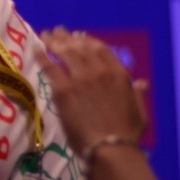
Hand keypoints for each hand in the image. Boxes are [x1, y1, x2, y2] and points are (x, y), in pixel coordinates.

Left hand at [41, 28, 146, 155]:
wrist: (110, 147)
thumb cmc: (127, 133)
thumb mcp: (139, 111)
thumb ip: (137, 94)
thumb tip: (142, 82)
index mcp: (120, 75)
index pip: (102, 49)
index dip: (88, 41)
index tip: (79, 37)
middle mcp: (100, 71)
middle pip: (81, 47)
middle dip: (68, 38)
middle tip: (57, 32)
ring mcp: (81, 78)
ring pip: (65, 53)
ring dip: (54, 41)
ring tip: (46, 35)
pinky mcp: (63, 89)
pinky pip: (51, 67)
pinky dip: (43, 56)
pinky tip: (36, 49)